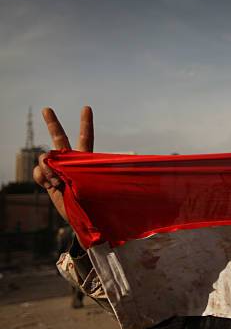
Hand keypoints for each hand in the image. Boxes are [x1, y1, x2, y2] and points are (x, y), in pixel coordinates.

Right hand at [33, 106, 93, 222]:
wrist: (83, 220)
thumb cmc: (95, 204)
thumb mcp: (91, 184)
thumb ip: (72, 169)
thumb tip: (48, 161)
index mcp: (86, 160)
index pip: (87, 138)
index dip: (86, 123)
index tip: (86, 108)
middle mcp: (71, 162)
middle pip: (60, 139)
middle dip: (52, 123)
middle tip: (46, 108)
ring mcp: (58, 170)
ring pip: (44, 157)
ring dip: (48, 168)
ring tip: (58, 182)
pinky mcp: (48, 180)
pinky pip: (38, 171)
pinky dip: (42, 177)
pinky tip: (50, 186)